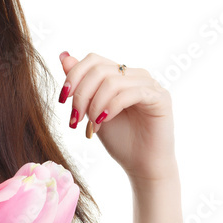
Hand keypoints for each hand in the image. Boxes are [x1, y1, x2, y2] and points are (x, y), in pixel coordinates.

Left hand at [58, 51, 176, 182]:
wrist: (143, 166)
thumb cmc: (120, 140)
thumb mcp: (92, 110)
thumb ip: (82, 85)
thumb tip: (64, 55)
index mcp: (121, 75)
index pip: (93, 60)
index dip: (73, 75)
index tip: (62, 99)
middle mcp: (136, 75)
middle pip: (100, 69)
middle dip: (81, 94)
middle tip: (75, 119)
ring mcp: (150, 85)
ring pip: (113, 81)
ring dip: (95, 104)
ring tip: (91, 126)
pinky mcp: (160, 98)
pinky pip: (131, 93)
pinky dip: (111, 107)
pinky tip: (104, 121)